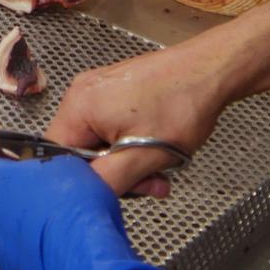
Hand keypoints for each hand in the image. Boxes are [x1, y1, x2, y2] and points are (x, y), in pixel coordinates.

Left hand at [0, 151, 176, 269]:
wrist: (84, 262)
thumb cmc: (72, 205)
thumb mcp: (62, 165)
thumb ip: (36, 166)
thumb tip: (37, 172)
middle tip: (12, 187)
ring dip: (2, 219)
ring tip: (34, 216)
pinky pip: (5, 250)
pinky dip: (17, 244)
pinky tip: (43, 242)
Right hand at [47, 42, 228, 196]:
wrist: (212, 71)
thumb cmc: (181, 105)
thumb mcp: (143, 156)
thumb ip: (106, 181)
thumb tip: (80, 199)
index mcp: (78, 105)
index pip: (57, 156)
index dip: (81, 180)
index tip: (114, 191)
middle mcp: (82, 93)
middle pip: (80, 151)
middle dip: (114, 174)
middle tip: (148, 183)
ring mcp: (100, 90)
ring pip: (100, 143)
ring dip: (128, 163)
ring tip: (160, 167)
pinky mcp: (117, 91)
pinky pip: (112, 128)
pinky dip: (132, 146)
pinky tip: (157, 151)